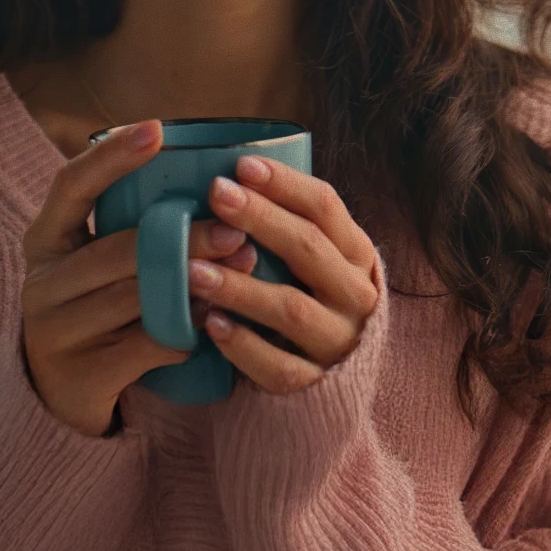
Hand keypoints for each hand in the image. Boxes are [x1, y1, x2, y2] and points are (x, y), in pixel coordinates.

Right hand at [20, 119, 259, 437]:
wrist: (60, 394)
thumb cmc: (96, 306)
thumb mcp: (96, 260)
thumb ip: (134, 224)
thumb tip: (213, 176)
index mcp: (45, 238)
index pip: (71, 184)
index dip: (111, 156)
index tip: (156, 129)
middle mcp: (41, 281)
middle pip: (115, 250)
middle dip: (181, 237)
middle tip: (235, 230)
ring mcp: (54, 331)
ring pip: (132, 300)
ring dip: (192, 286)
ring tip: (241, 274)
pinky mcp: (78, 376)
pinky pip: (140, 348)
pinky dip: (181, 335)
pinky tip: (212, 326)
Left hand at [188, 156, 379, 394]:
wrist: (336, 377)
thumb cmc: (309, 293)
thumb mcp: (312, 255)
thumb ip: (284, 222)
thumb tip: (227, 177)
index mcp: (355, 252)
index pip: (325, 206)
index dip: (284, 183)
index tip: (241, 165)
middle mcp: (355, 294)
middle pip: (309, 248)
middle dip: (260, 218)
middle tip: (216, 195)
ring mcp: (338, 341)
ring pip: (291, 309)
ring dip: (241, 287)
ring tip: (194, 269)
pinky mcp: (316, 385)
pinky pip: (279, 368)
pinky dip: (243, 345)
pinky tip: (210, 324)